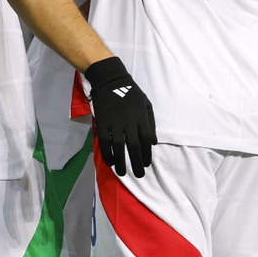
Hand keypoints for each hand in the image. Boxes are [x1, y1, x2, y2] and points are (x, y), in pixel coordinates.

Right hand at [85, 56, 156, 176]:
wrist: (111, 81)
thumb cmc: (131, 93)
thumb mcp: (146, 104)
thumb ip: (150, 123)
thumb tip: (153, 143)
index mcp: (141, 118)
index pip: (146, 140)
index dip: (147, 154)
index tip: (146, 164)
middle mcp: (129, 122)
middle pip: (134, 147)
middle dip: (137, 163)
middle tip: (139, 175)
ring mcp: (115, 123)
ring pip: (118, 147)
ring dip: (121, 162)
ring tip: (123, 173)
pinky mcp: (103, 123)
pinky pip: (104, 142)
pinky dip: (107, 154)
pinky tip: (110, 162)